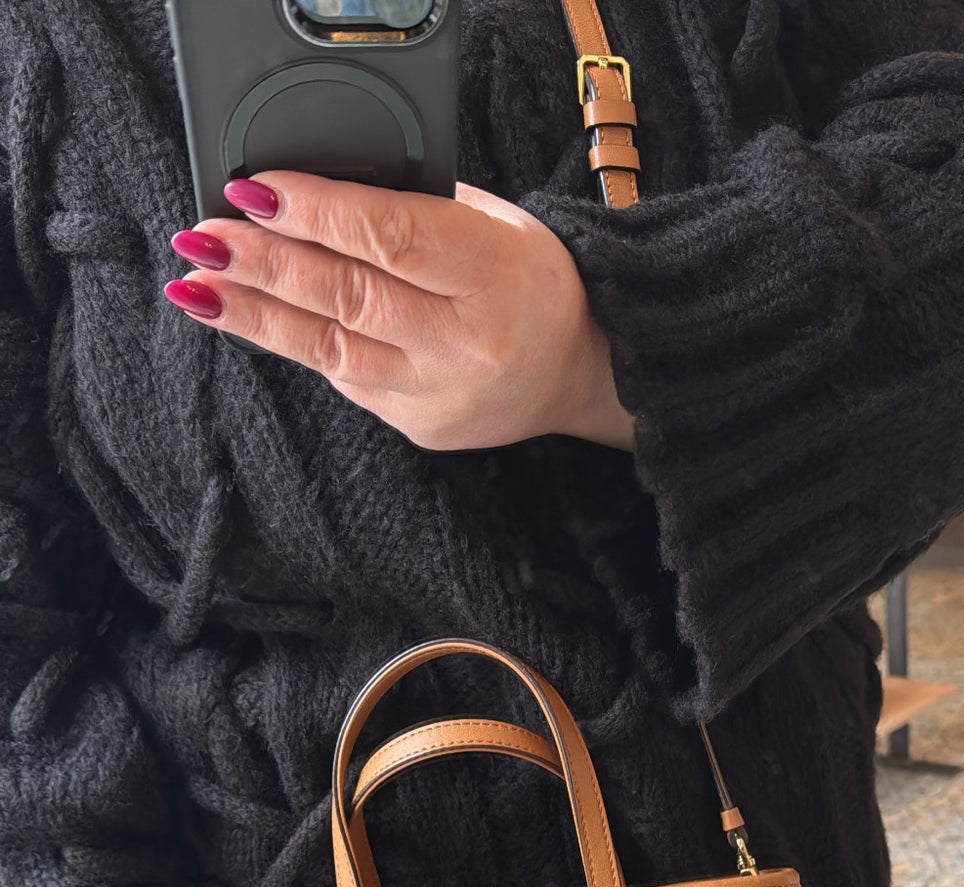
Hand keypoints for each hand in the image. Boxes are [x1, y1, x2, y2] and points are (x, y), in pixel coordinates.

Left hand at [165, 172, 633, 452]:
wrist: (574, 370)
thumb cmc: (526, 279)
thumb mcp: (493, 223)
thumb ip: (414, 209)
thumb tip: (310, 190)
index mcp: (495, 274)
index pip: (393, 237)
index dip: (317, 213)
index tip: (255, 190)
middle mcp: (467, 342)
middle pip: (349, 295)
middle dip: (267, 264)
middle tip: (204, 237)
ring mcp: (440, 393)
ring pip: (331, 347)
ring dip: (255, 313)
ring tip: (196, 284)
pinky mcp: (418, 425)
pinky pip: (342, 377)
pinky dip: (290, 340)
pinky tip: (243, 315)